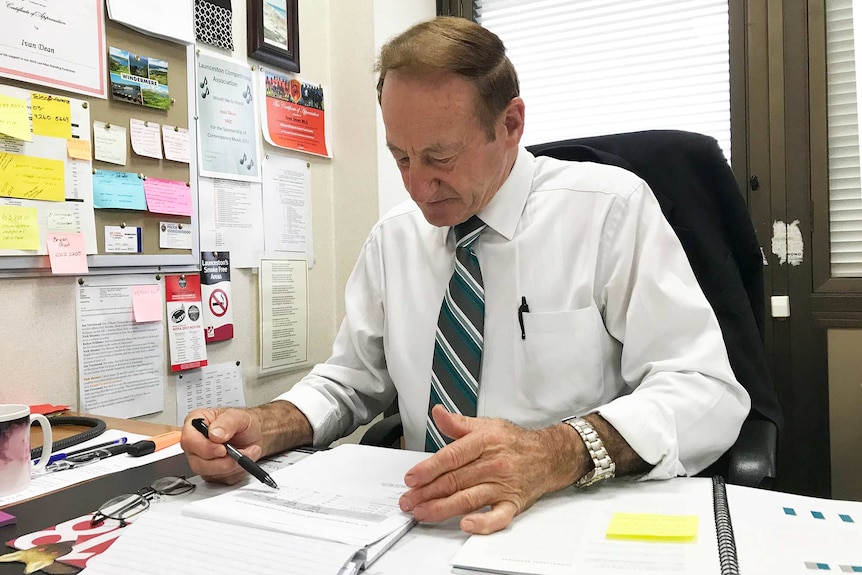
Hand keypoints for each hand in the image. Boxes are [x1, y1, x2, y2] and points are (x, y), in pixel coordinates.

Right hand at [181, 407, 263, 484]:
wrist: (253, 433)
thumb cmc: (241, 422)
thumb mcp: (238, 416)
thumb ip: (226, 423)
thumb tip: (215, 434)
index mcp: (195, 425)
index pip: (189, 441)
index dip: (205, 448)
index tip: (222, 449)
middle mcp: (195, 444)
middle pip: (197, 463)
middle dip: (222, 462)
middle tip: (240, 453)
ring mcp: (202, 460)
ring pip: (210, 474)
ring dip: (233, 465)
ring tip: (247, 452)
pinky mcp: (212, 473)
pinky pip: (223, 479)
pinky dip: (237, 471)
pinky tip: (243, 459)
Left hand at [398, 405, 586, 533]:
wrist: (549, 455)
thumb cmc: (515, 442)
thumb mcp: (487, 425)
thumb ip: (459, 423)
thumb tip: (438, 413)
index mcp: (485, 442)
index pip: (452, 456)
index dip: (429, 468)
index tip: (412, 478)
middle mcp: (494, 464)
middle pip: (456, 480)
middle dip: (428, 492)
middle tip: (408, 500)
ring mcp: (504, 485)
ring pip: (469, 498)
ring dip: (443, 508)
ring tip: (423, 512)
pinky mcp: (513, 503)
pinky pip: (498, 516)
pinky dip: (483, 522)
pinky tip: (466, 524)